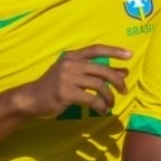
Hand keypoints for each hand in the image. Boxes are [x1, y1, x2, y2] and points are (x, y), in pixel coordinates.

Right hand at [15, 45, 131, 117]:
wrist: (31, 99)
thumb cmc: (55, 87)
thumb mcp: (74, 75)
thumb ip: (96, 72)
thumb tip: (123, 72)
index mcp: (72, 56)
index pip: (95, 49)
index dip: (114, 51)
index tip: (129, 55)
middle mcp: (70, 64)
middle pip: (102, 70)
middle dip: (117, 81)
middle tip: (124, 90)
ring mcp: (66, 78)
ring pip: (99, 86)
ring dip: (109, 97)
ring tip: (110, 104)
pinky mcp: (65, 93)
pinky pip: (91, 99)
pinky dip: (100, 106)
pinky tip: (101, 110)